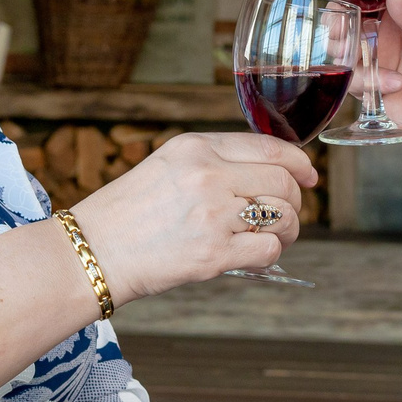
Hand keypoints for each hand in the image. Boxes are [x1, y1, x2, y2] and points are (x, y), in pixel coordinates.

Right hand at [69, 131, 314, 302]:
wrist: (93, 250)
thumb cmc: (128, 212)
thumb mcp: (168, 164)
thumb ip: (215, 161)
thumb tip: (269, 172)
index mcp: (196, 146)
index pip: (270, 146)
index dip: (299, 162)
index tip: (309, 175)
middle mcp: (207, 175)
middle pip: (283, 181)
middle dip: (295, 199)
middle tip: (286, 215)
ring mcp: (212, 214)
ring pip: (283, 215)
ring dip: (288, 229)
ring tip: (271, 237)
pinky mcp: (214, 254)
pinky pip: (268, 249)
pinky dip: (270, 254)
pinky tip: (254, 255)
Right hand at [300, 0, 401, 150]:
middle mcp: (392, 22)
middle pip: (348, 8)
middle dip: (336, 17)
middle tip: (340, 27)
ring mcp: (381, 53)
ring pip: (342, 43)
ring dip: (343, 49)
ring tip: (359, 57)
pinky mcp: (375, 83)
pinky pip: (352, 78)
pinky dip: (365, 81)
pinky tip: (395, 85)